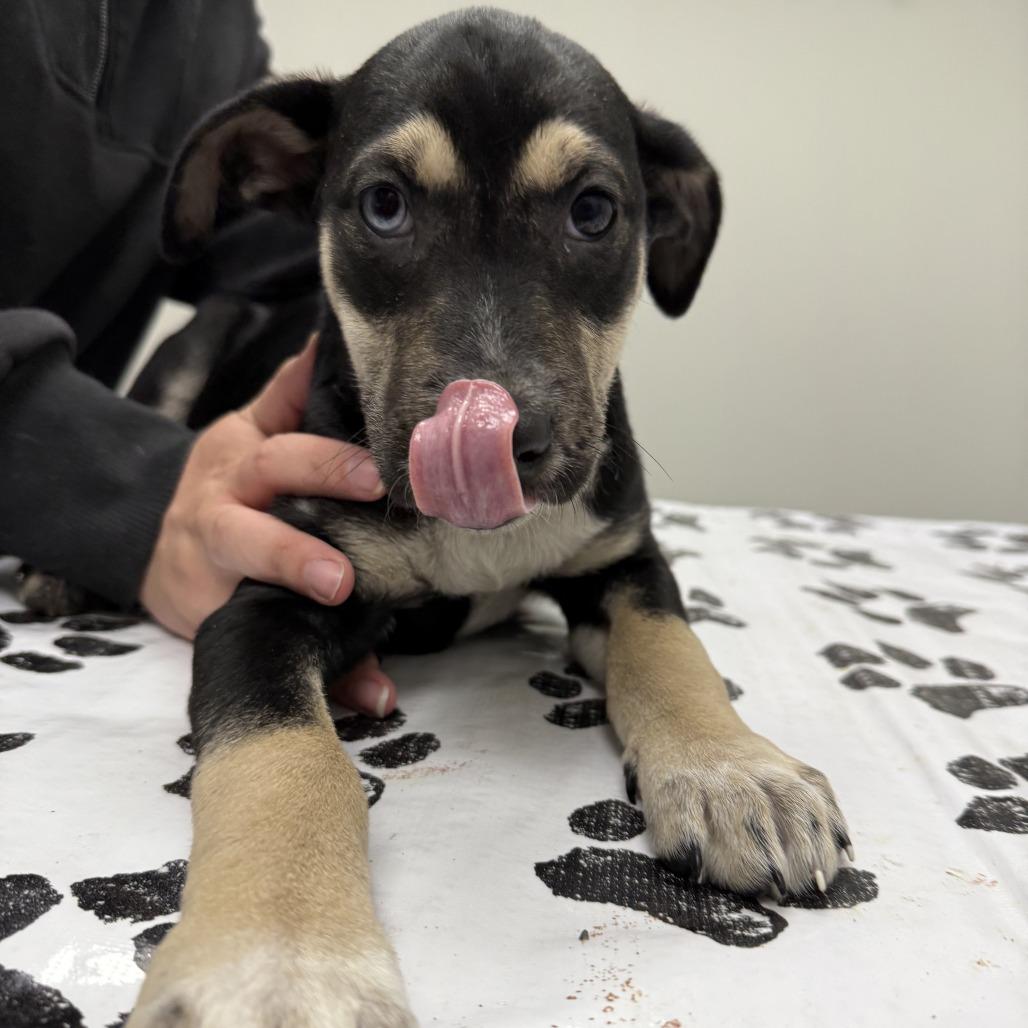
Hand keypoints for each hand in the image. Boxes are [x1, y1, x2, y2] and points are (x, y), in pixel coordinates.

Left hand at [140, 337, 396, 716]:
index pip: (256, 552)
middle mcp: (224, 494)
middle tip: (377, 488)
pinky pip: (277, 391)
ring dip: (333, 431)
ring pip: (277, 435)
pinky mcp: (246, 422)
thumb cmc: (219, 590)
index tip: (341, 583)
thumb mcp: (252, 627)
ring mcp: (235, 453)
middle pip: (268, 477)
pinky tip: (340, 347)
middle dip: (321, 480)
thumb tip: (383, 697)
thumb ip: (322, 658)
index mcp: (219, 548)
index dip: (296, 564)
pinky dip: (306, 369)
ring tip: (387, 433)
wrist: (160, 539)